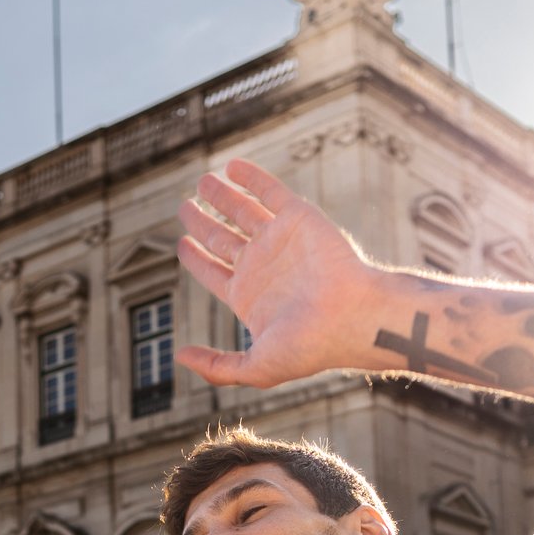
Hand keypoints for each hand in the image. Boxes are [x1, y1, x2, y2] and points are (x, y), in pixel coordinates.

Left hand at [175, 159, 387, 387]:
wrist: (354, 317)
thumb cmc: (311, 346)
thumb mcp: (256, 368)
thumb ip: (217, 366)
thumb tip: (179, 356)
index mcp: (249, 296)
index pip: (213, 272)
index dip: (195, 259)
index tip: (181, 244)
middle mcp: (262, 266)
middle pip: (221, 238)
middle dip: (201, 222)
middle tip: (184, 207)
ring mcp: (279, 240)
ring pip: (242, 211)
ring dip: (221, 195)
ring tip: (202, 181)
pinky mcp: (297, 217)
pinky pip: (269, 191)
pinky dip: (250, 178)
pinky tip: (231, 167)